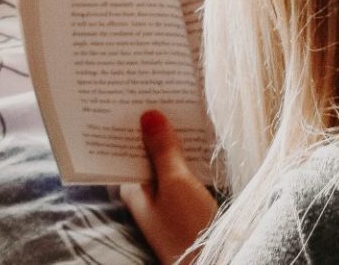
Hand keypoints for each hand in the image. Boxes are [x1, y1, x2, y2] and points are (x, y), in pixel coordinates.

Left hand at [121, 110, 217, 263]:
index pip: (125, 149)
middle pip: (146, 152)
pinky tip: (198, 138)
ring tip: (181, 107)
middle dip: (153, 126)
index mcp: (133, 189)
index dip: (130, 123)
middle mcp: (145, 193)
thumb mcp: (175, 183)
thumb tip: (148, 115)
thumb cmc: (187, 228)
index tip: (136, 95)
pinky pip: (182, 171)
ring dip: (173, 140)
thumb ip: (162, 150)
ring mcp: (166, 199)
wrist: (213, 260)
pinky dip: (187, 155)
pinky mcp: (185, 203)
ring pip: (166, 161)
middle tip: (161, 91)